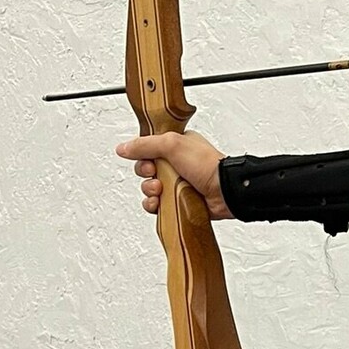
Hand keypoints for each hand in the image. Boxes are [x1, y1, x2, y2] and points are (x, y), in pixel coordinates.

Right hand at [115, 130, 230, 219]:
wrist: (224, 191)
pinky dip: (154, 205)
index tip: (148, 159)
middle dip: (145, 173)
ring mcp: (178, 183)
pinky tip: (159, 203)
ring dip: (149, 190)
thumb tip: (123, 148)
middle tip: (155, 174)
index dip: (143, 155)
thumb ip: (145, 144)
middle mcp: (177, 164)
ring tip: (160, 190)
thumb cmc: (207, 165)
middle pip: (146, 169)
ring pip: (150, 188)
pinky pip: (157, 204)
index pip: (148, 149)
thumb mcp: (172, 144)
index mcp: (177, 146)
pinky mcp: (179, 200)